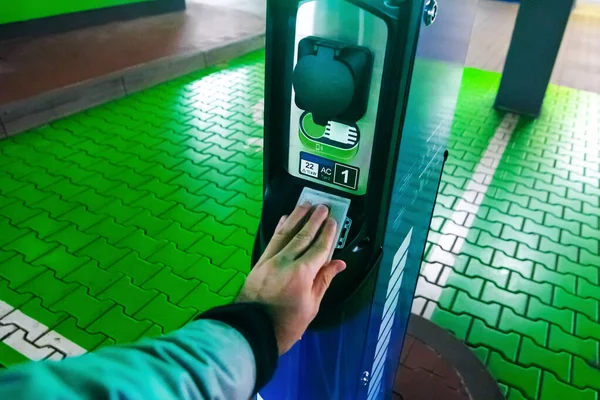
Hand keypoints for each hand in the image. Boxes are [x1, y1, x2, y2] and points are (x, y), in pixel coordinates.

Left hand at [236, 203, 346, 354]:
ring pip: (285, 233)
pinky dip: (280, 228)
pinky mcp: (259, 262)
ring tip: (305, 205)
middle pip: (303, 235)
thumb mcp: (311, 306)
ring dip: (296, 217)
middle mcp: (286, 261)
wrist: (251, 331)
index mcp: (302, 274)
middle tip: (323, 206)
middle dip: (314, 220)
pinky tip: (284, 219)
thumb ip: (323, 281)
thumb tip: (338, 263)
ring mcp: (270, 260)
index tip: (333, 220)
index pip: (319, 248)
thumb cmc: (286, 324)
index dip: (328, 234)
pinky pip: (272, 240)